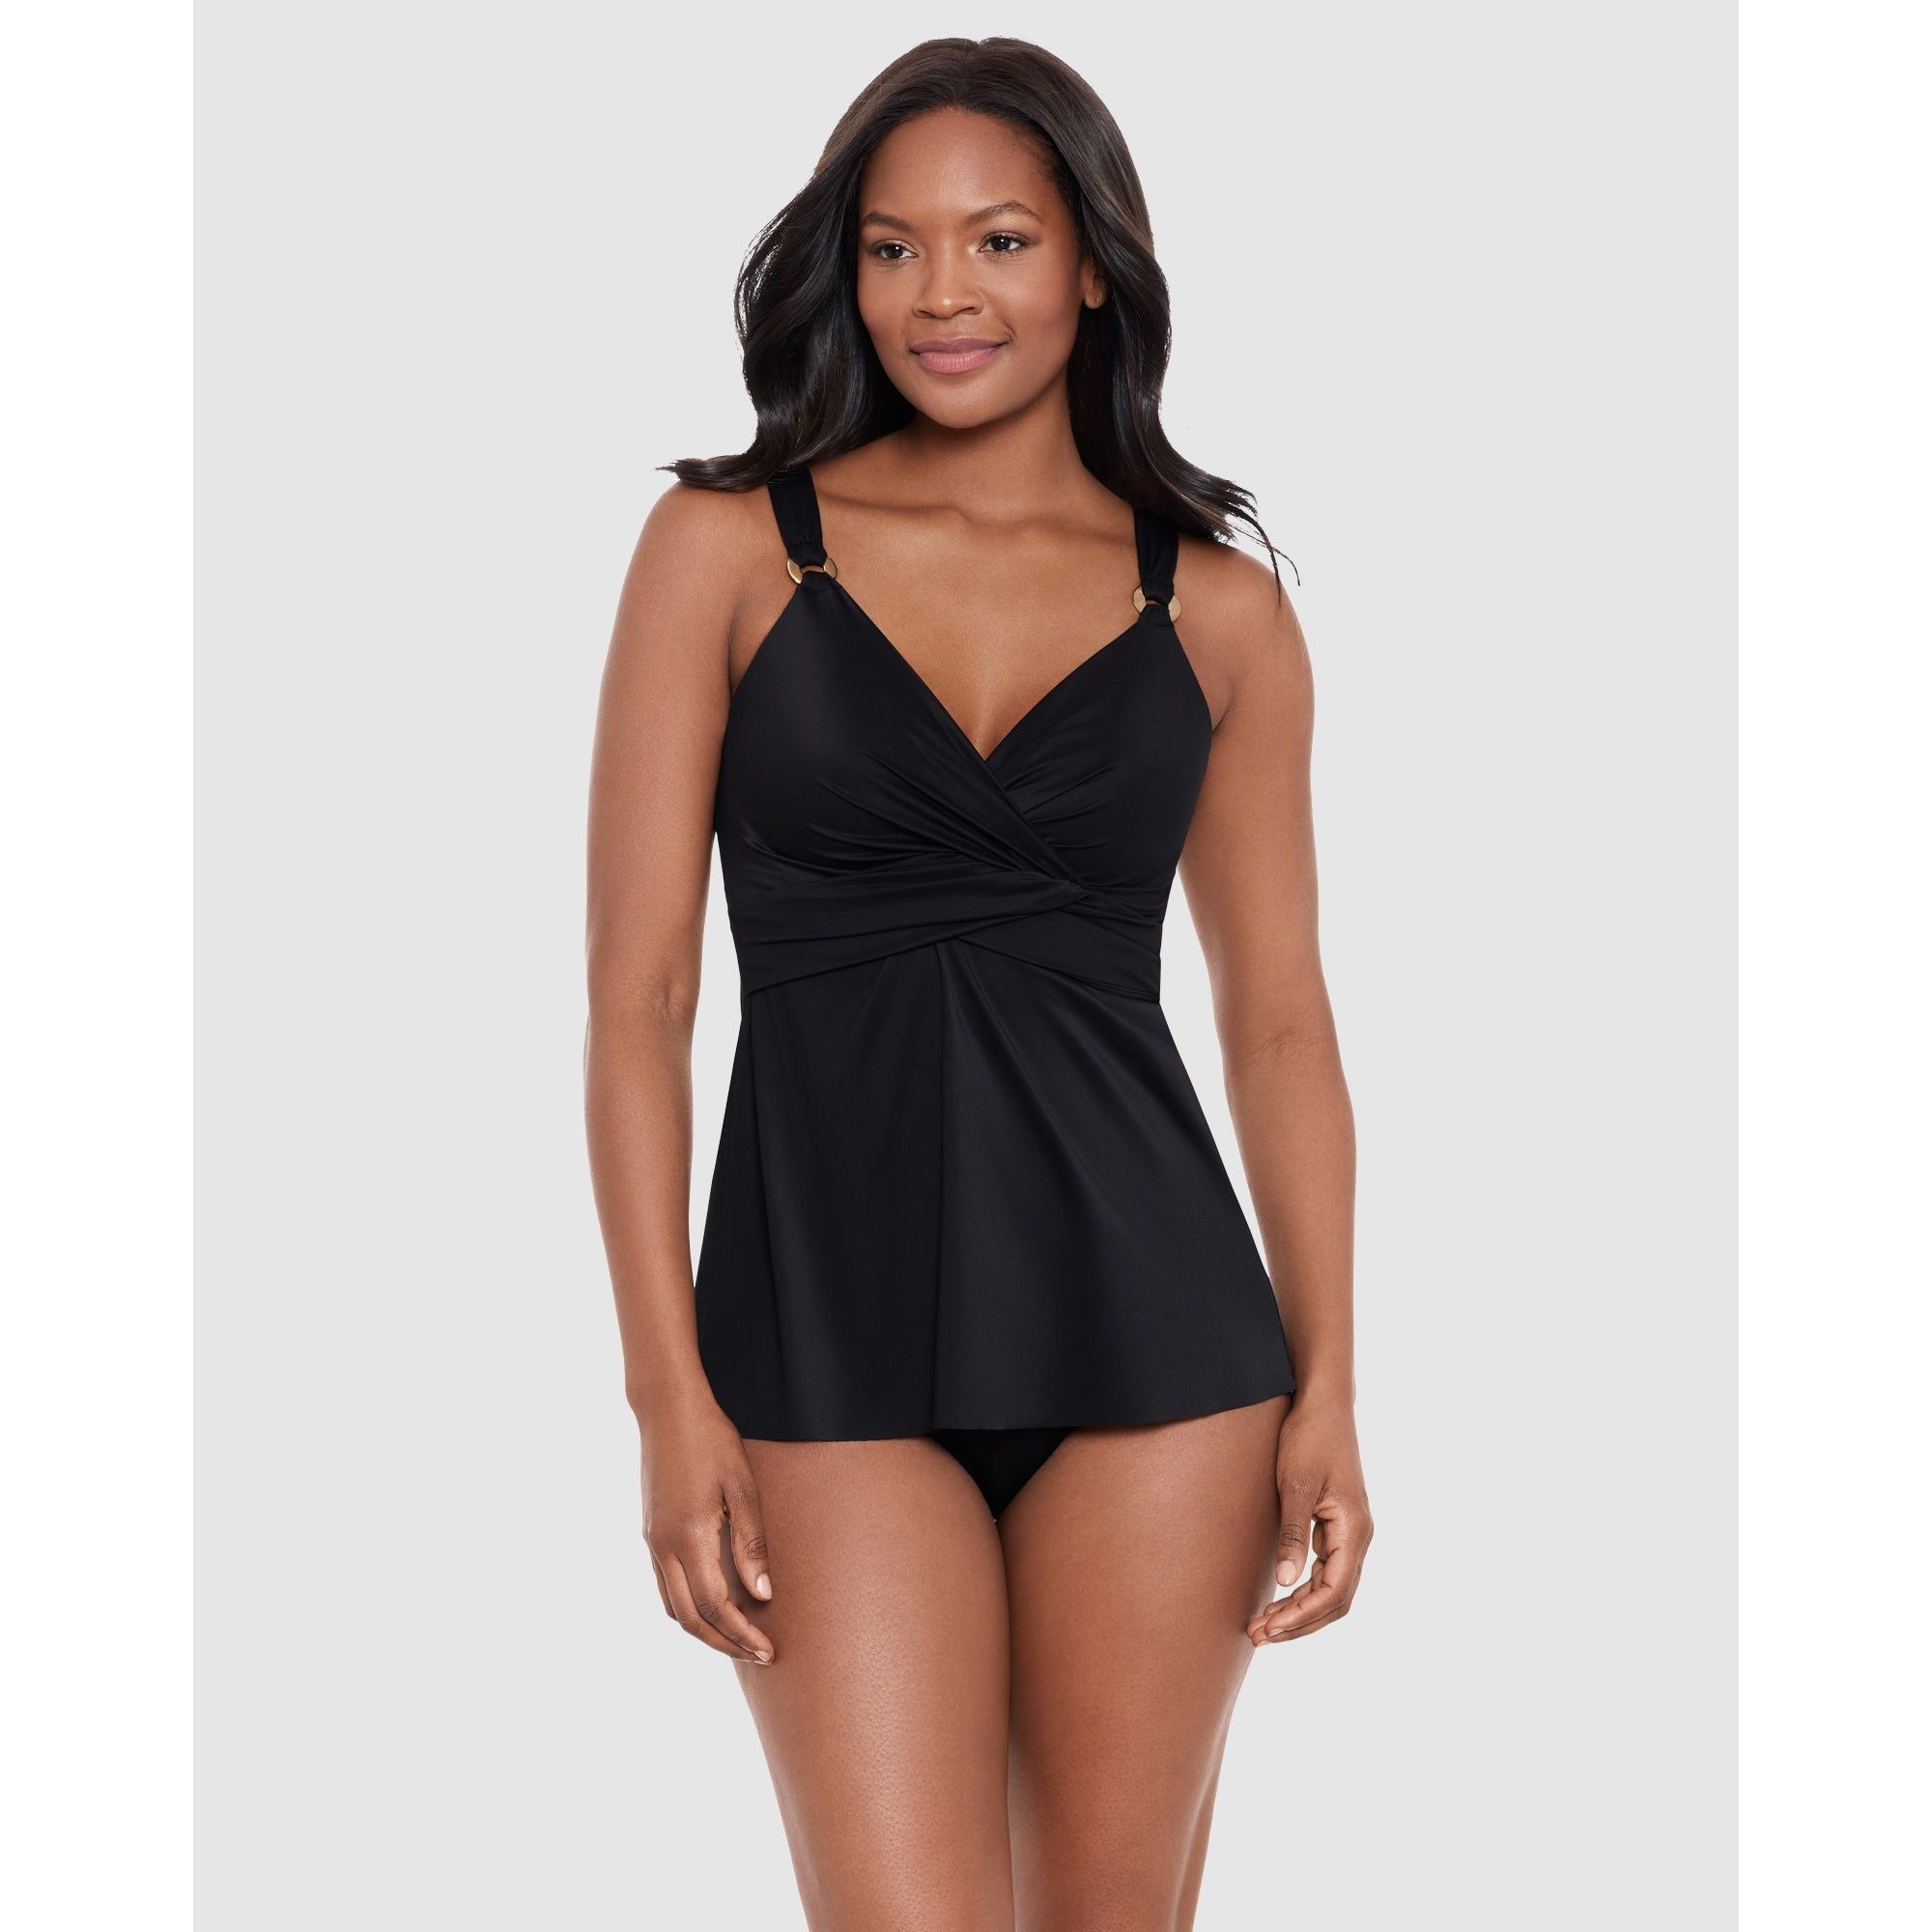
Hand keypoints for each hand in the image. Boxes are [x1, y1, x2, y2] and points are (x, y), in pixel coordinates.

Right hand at [638, 1390, 776, 1664]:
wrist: (667, 1409)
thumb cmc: (712, 1440)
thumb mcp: (743, 1486)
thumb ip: (751, 1542)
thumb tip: (763, 1595)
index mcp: (689, 1537)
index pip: (715, 1607)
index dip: (742, 1634)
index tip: (768, 1649)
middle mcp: (663, 1547)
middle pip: (689, 1619)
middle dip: (724, 1643)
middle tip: (758, 1654)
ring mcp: (652, 1541)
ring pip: (673, 1606)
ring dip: (703, 1629)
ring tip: (738, 1635)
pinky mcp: (650, 1532)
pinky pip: (665, 1586)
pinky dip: (687, 1606)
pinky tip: (712, 1603)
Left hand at [1248, 1390, 1372, 1645]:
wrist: (1323, 1404)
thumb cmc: (1309, 1438)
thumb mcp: (1295, 1485)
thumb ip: (1292, 1534)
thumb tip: (1285, 1582)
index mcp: (1354, 1530)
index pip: (1335, 1591)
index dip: (1303, 1615)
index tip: (1270, 1627)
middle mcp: (1358, 1536)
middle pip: (1335, 1598)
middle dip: (1299, 1622)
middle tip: (1259, 1635)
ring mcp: (1349, 1532)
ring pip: (1331, 1588)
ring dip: (1300, 1610)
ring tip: (1263, 1625)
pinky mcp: (1336, 1525)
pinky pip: (1325, 1570)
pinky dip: (1303, 1590)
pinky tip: (1277, 1597)